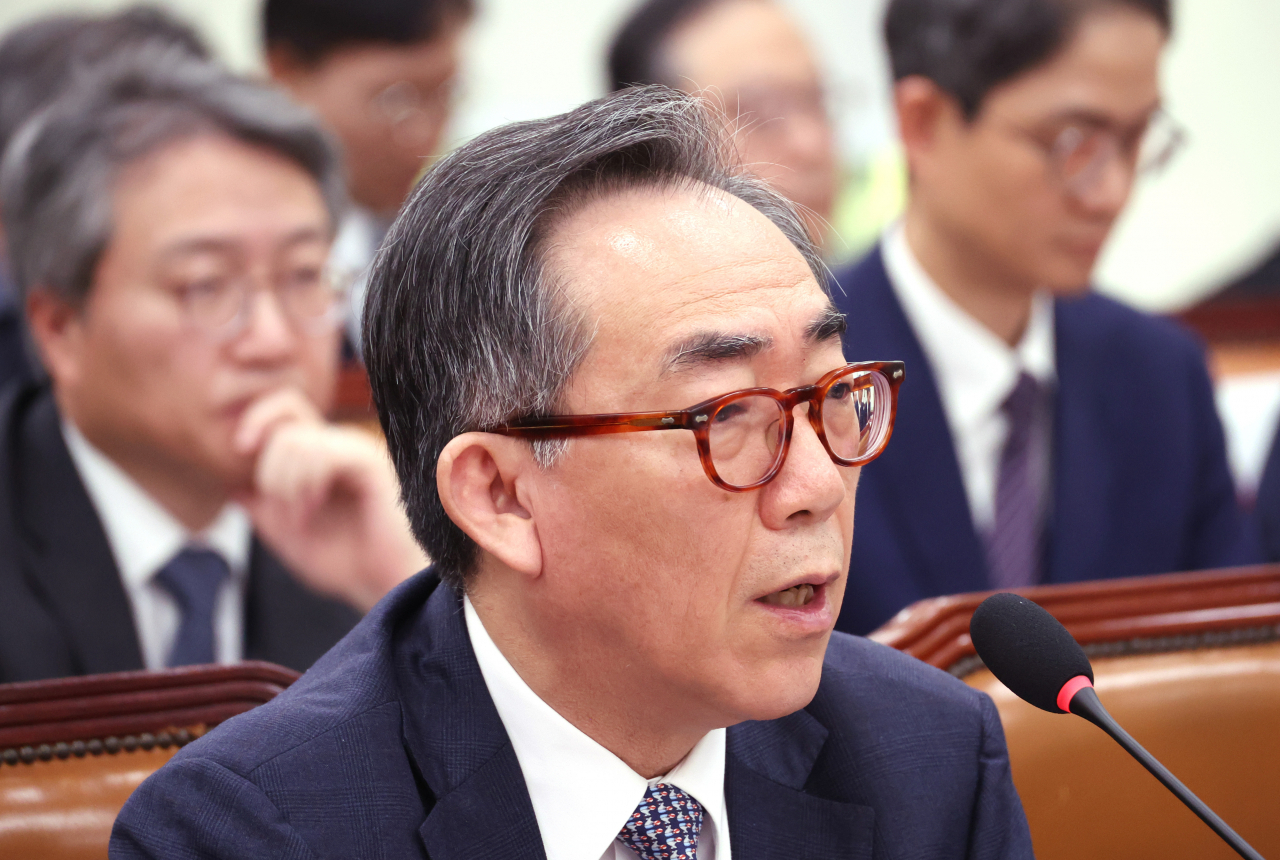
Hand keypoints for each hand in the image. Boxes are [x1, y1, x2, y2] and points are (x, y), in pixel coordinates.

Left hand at [234, 388, 427, 611]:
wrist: (386, 586)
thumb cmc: (348, 563)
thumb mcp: (287, 535)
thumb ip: (259, 507)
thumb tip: (230, 483)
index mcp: (321, 456)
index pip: (285, 408)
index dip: (256, 419)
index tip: (241, 450)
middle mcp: (339, 446)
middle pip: (283, 420)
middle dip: (267, 469)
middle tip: (280, 508)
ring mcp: (354, 451)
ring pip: (295, 440)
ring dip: (284, 484)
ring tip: (301, 517)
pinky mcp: (368, 464)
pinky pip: (320, 451)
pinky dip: (304, 483)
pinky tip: (312, 508)